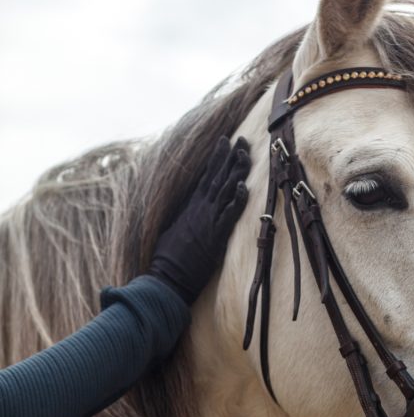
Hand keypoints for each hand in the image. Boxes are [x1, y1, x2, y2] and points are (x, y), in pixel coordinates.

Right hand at [148, 136, 250, 304]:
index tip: (226, 142)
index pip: (206, 176)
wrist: (166, 277)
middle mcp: (200, 209)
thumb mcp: (173, 230)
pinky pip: (228, 215)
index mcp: (190, 206)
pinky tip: (244, 187)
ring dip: (236, 172)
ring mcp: (208, 221)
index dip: (217, 158)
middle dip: (230, 157)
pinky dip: (236, 200)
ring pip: (225, 191)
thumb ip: (183, 216)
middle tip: (241, 139)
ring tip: (245, 153)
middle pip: (217, 177)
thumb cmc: (168, 258)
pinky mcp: (215, 236)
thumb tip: (188, 208)